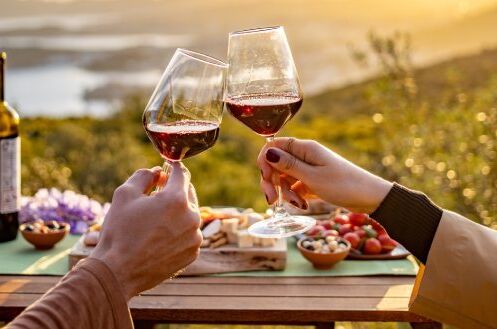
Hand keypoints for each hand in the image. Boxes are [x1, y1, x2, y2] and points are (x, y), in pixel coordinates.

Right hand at [90, 163, 201, 299]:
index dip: (173, 167)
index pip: (182, 174)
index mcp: (176, 199)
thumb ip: (144, 176)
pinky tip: (160, 237)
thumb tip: (157, 171)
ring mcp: (195, 237)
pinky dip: (179, 231)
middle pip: (188, 193)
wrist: (118, 272)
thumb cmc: (119, 231)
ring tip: (156, 220)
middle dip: (175, 190)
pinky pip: (189, 234)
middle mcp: (192, 217)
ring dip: (177, 212)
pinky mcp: (193, 252)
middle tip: (157, 194)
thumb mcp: (125, 194)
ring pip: (190, 215)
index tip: (168, 167)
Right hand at [258, 138, 392, 213]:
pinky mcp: (313, 181)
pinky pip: (295, 186)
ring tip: (297, 204)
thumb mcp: (312, 177)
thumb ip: (288, 165)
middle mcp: (305, 155)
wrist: (370, 198)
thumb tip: (267, 151)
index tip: (266, 179)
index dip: (265, 161)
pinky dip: (295, 196)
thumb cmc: (343, 185)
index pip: (274, 146)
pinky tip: (302, 205)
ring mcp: (309, 168)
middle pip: (276, 163)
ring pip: (284, 177)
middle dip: (271, 182)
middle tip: (272, 200)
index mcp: (305, 148)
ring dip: (284, 192)